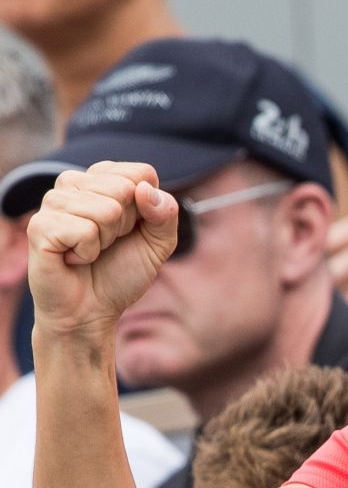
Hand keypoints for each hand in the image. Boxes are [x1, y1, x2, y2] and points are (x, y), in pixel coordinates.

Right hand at [28, 162, 178, 339]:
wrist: (91, 313)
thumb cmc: (120, 274)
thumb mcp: (157, 244)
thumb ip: (166, 213)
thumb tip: (145, 190)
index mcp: (102, 179)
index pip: (142, 173)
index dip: (146, 209)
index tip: (128, 231)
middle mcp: (74, 183)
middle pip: (124, 189)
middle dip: (125, 226)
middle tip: (107, 244)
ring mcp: (54, 201)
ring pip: (106, 210)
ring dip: (105, 241)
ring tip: (88, 252)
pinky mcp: (41, 225)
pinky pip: (84, 230)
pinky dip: (87, 253)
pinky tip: (72, 259)